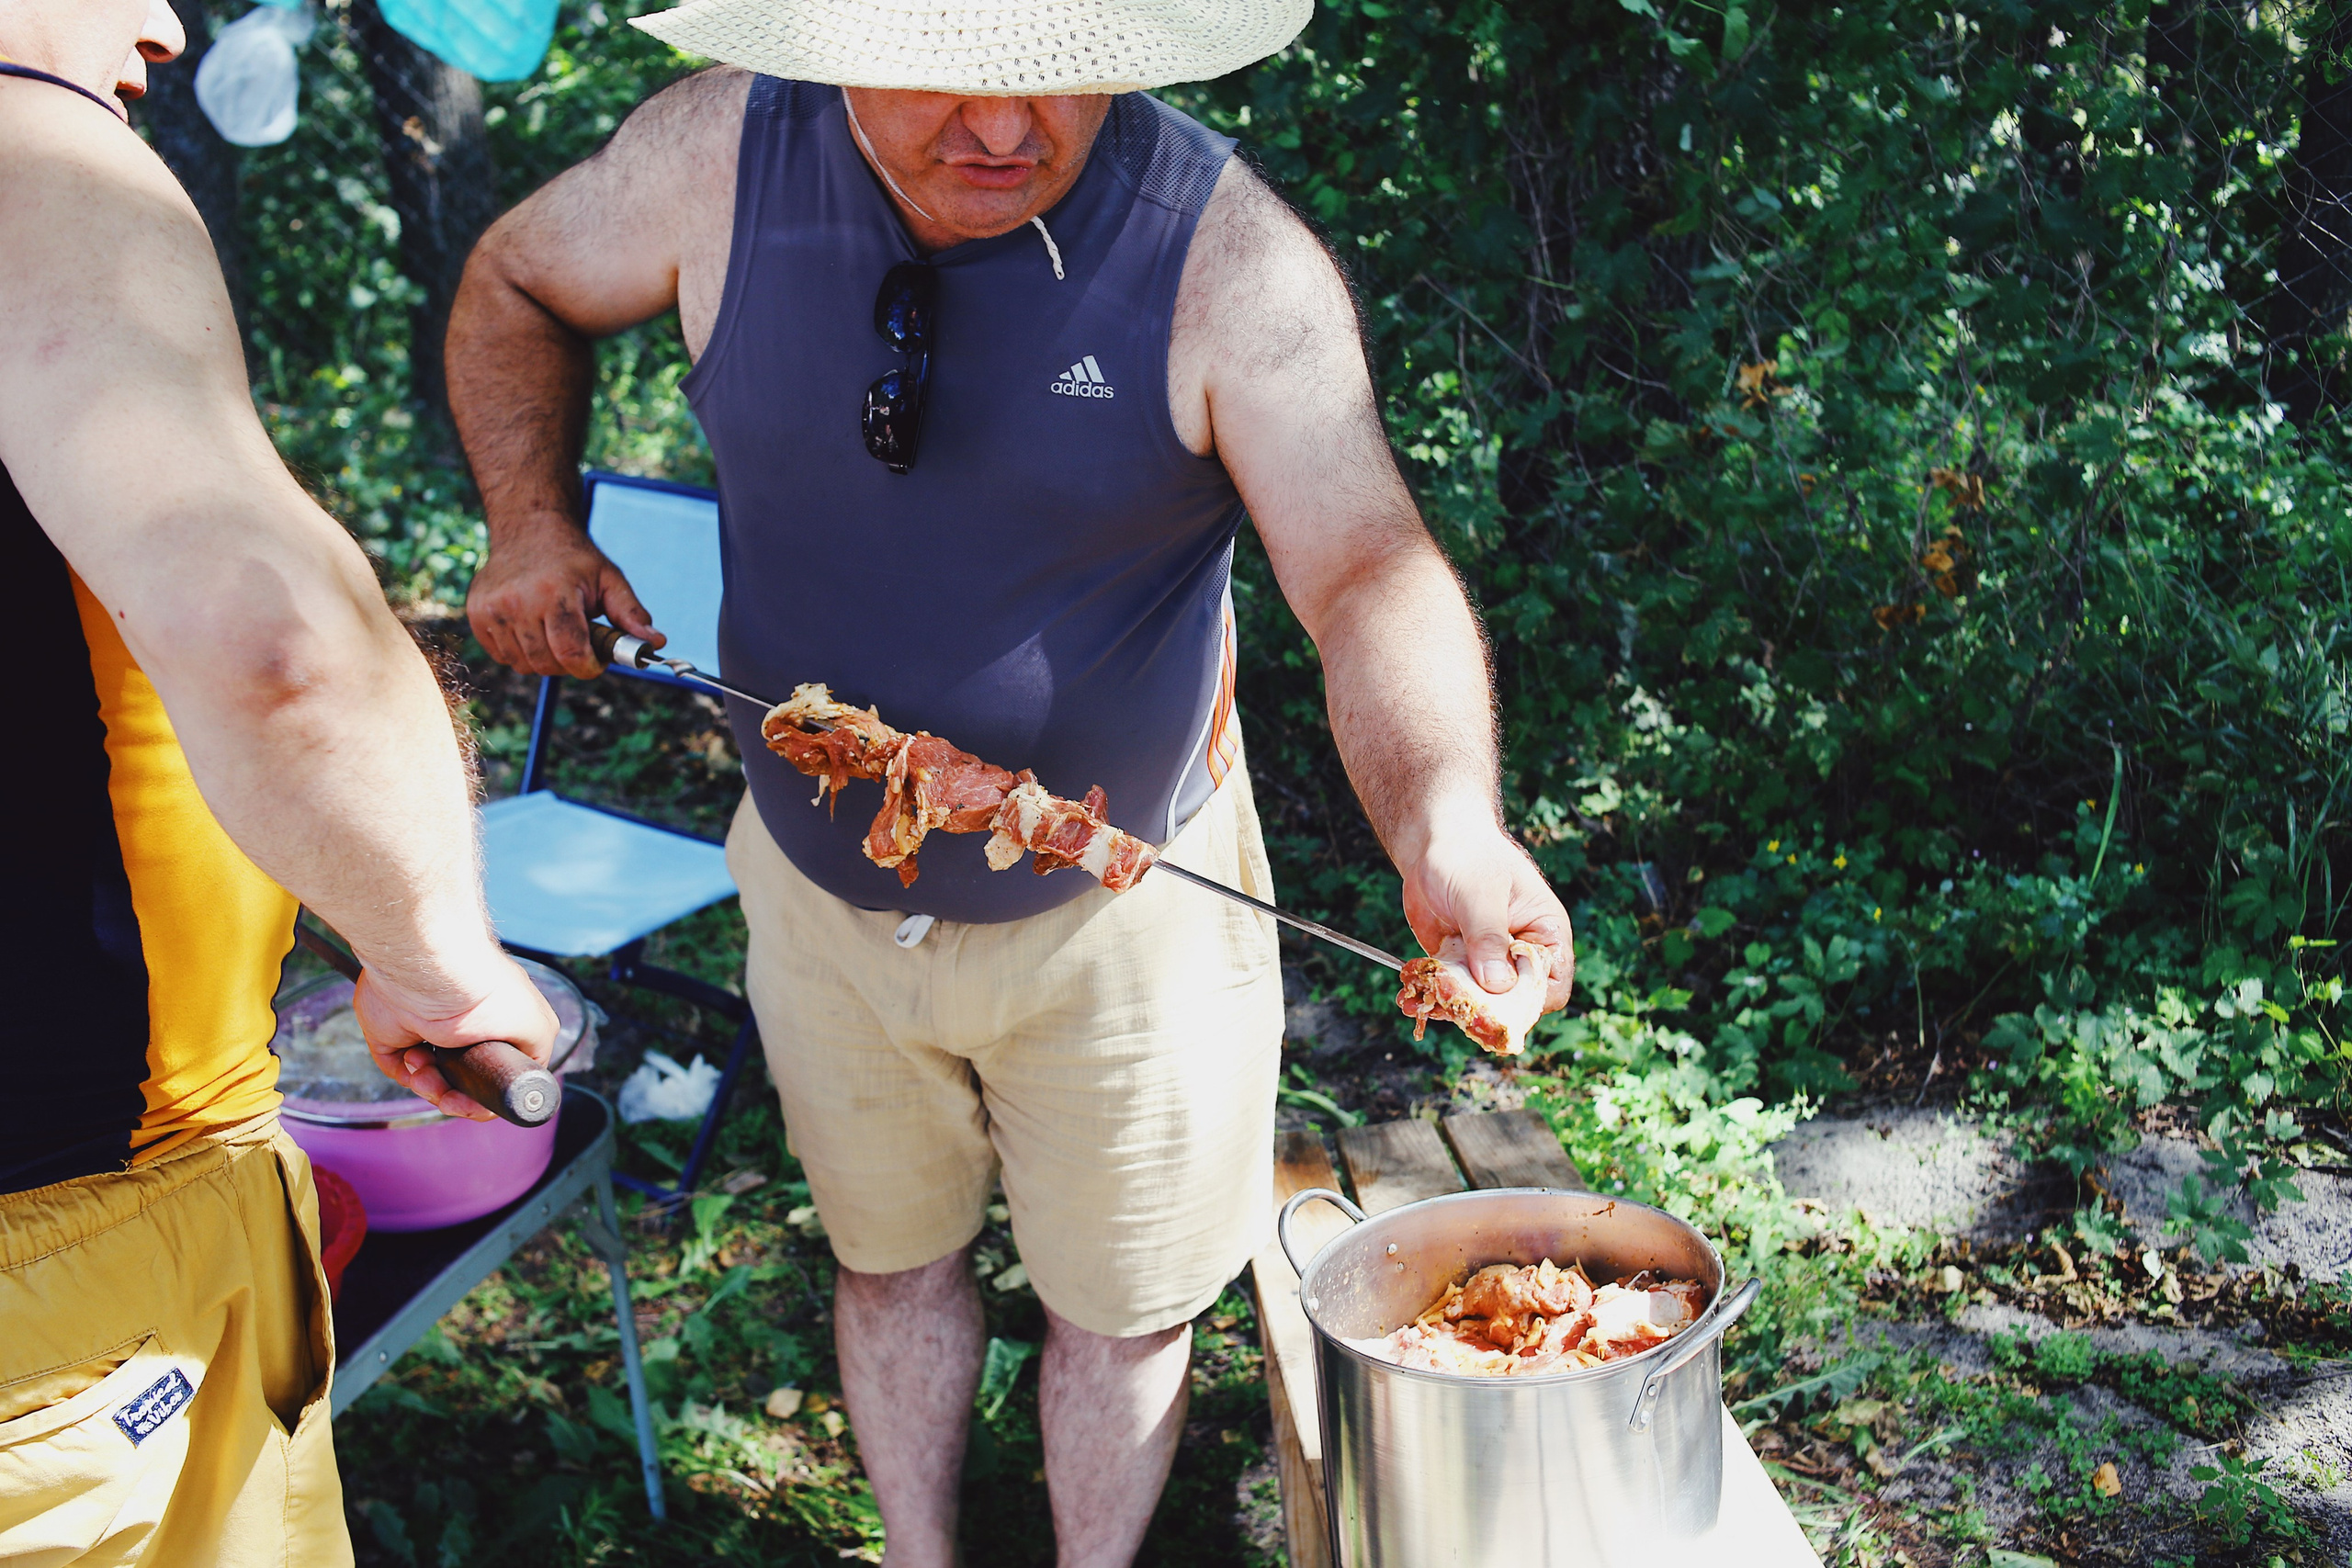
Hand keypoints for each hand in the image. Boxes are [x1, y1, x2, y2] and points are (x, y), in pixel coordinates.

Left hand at [350, 953, 560, 1121]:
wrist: (430, 975)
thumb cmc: (485, 992)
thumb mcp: (537, 1025)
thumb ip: (538, 1053)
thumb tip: (531, 1083)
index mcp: (498, 1023)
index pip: (496, 1071)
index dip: (488, 1094)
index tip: (480, 1101)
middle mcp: (465, 1028)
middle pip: (464, 1081)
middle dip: (457, 1096)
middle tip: (452, 1098)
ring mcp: (430, 1032)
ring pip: (433, 1081)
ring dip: (433, 1087)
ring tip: (429, 1072)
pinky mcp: (396, 1034)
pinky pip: (401, 1071)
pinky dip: (409, 1076)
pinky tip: (416, 1062)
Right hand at [467, 512, 663, 677]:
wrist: (528, 528)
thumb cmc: (574, 558)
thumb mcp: (609, 578)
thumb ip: (631, 613)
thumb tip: (655, 643)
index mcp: (554, 592)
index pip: (570, 653)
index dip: (589, 667)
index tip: (597, 662)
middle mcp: (517, 601)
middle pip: (546, 664)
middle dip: (568, 663)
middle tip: (578, 642)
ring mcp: (492, 609)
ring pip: (523, 665)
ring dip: (543, 658)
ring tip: (554, 629)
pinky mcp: (476, 614)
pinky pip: (501, 656)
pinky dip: (520, 651)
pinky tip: (531, 626)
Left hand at [1398, 807, 1573, 1010]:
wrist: (1433, 841)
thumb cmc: (1468, 855)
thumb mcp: (1480, 894)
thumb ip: (1488, 937)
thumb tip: (1497, 985)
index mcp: (1546, 934)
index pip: (1552, 986)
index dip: (1527, 1000)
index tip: (1494, 998)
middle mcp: (1521, 953)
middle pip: (1514, 1003)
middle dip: (1484, 1009)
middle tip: (1452, 1003)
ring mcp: (1489, 961)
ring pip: (1480, 1003)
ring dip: (1453, 1007)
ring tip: (1424, 1000)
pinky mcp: (1461, 963)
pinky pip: (1453, 992)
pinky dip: (1434, 997)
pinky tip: (1411, 997)